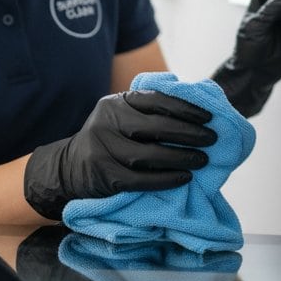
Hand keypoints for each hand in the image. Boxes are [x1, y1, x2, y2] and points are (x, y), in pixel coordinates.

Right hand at [23, 91, 217, 220]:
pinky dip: (166, 179)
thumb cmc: (110, 140)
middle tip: (212, 139)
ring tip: (202, 159)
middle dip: (189, 133)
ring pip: (148, 154)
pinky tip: (184, 178)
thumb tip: (197, 109)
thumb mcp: (121, 116)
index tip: (208, 117)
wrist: (69, 168)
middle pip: (155, 127)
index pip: (156, 101)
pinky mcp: (104, 177)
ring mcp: (103, 150)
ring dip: (180, 157)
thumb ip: (149, 110)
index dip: (186, 108)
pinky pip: (141, 179)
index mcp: (116, 103)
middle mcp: (107, 123)